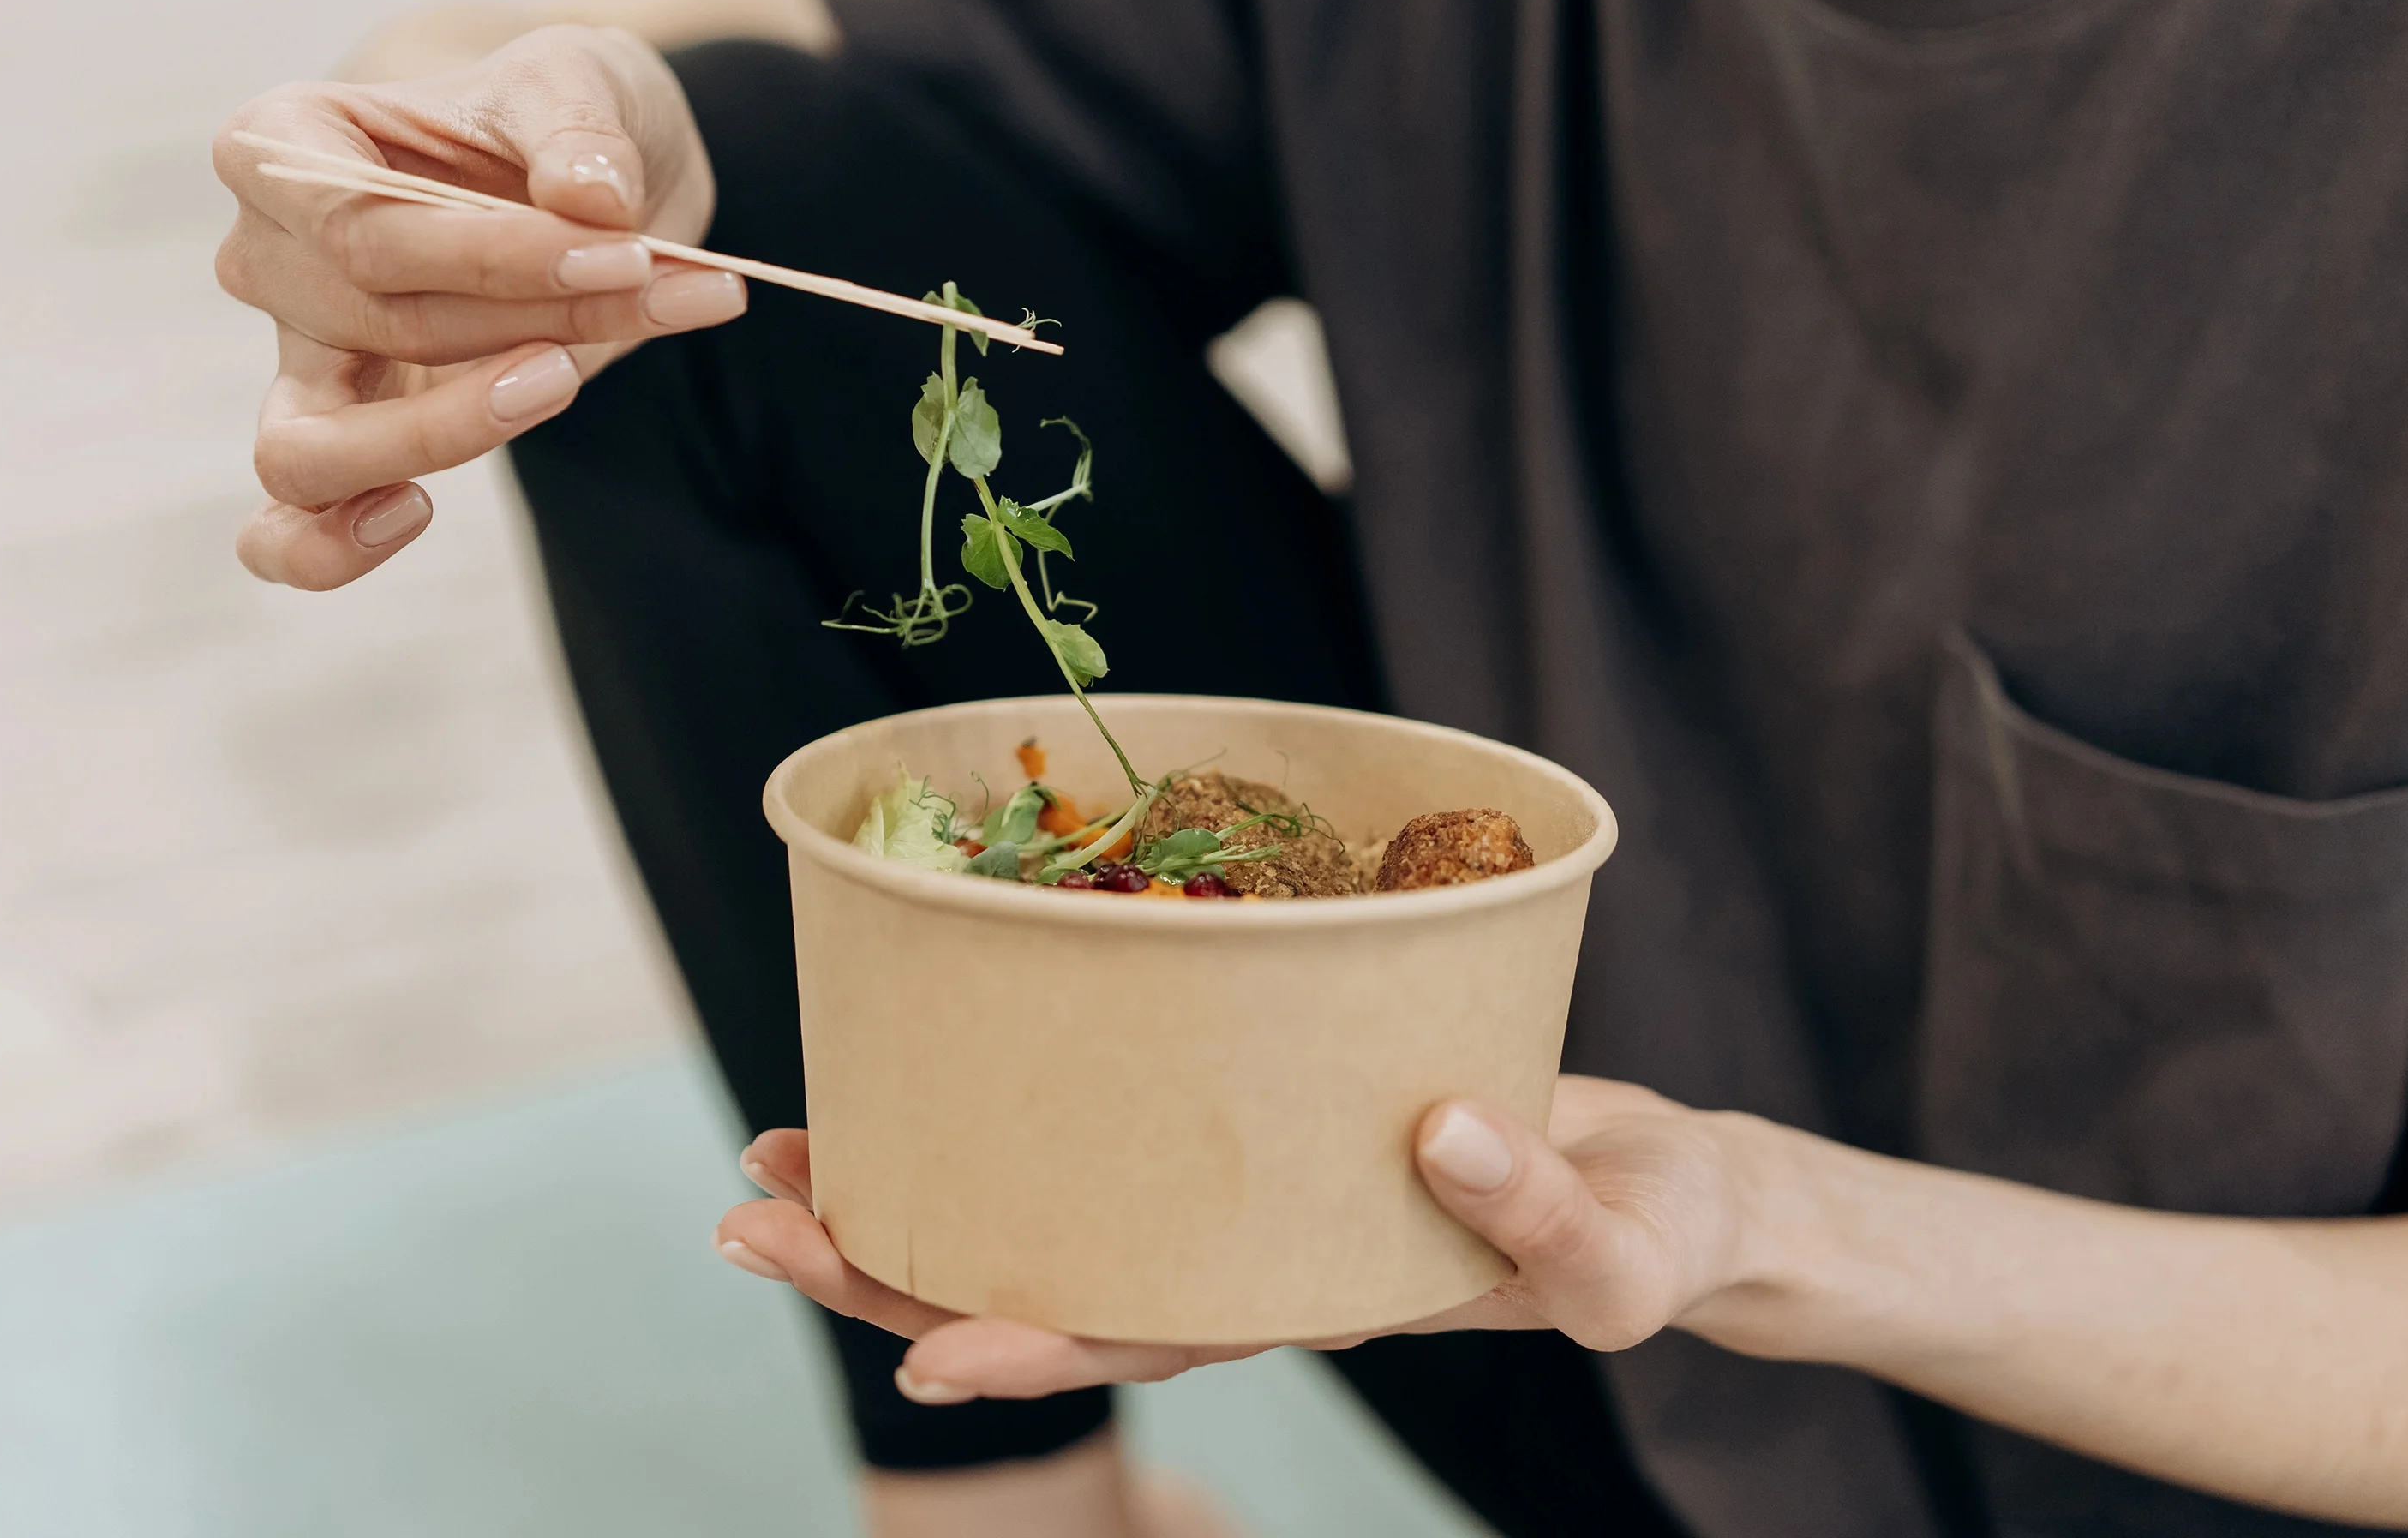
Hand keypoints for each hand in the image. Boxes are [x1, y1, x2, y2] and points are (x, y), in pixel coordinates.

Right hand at [212, 23, 744, 588]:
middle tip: (662, 288)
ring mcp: (298, 360)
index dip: (494, 256)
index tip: (627, 253)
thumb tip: (592, 200)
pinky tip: (415, 515)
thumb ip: (581, 128)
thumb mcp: (581, 81)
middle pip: (375, 321)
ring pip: (312, 447)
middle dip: (536, 317)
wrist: (580, 183)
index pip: (360, 227)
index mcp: (283, 147)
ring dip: (450, 429)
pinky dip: (327, 546)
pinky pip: (288, 529)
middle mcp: (265, 257)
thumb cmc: (554, 120)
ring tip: (564, 379)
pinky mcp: (345, 438)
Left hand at [715, 1076, 1765, 1402]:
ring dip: (911, 1183)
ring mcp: (1230, 1185)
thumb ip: (1549, 1218)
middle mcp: (1240, 1250)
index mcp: (1312, 1298)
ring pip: (1045, 1202)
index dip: (1032, 1345)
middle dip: (893, 1265)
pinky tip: (931, 1054)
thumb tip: (1438, 1135)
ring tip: (781, 1147)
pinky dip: (1012, 1091)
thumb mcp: (1629, 1250)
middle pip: (1044, 1276)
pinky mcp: (1243, 1108)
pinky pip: (1108, 1113)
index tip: (921, 1353)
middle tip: (756, 1210)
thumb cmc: (1648, 1230)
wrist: (1651, 1182)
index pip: (1147, 1331)